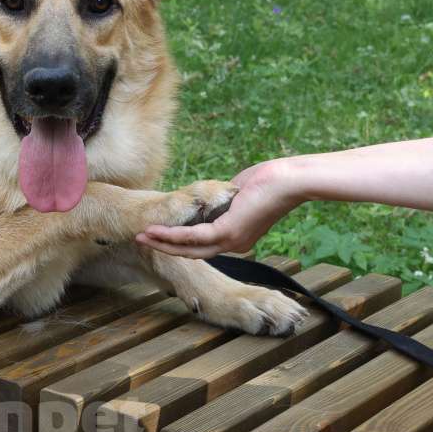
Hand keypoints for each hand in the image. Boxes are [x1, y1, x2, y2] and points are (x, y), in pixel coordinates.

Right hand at [136, 158, 304, 259]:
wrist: (290, 182)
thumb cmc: (271, 181)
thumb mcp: (238, 192)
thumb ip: (221, 199)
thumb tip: (208, 196)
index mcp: (238, 237)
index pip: (203, 242)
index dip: (180, 238)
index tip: (160, 231)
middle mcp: (234, 244)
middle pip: (193, 250)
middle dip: (166, 246)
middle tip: (143, 240)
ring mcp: (231, 241)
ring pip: (190, 247)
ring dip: (164, 243)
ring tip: (142, 237)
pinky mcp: (228, 232)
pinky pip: (194, 237)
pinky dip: (172, 236)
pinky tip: (156, 232)